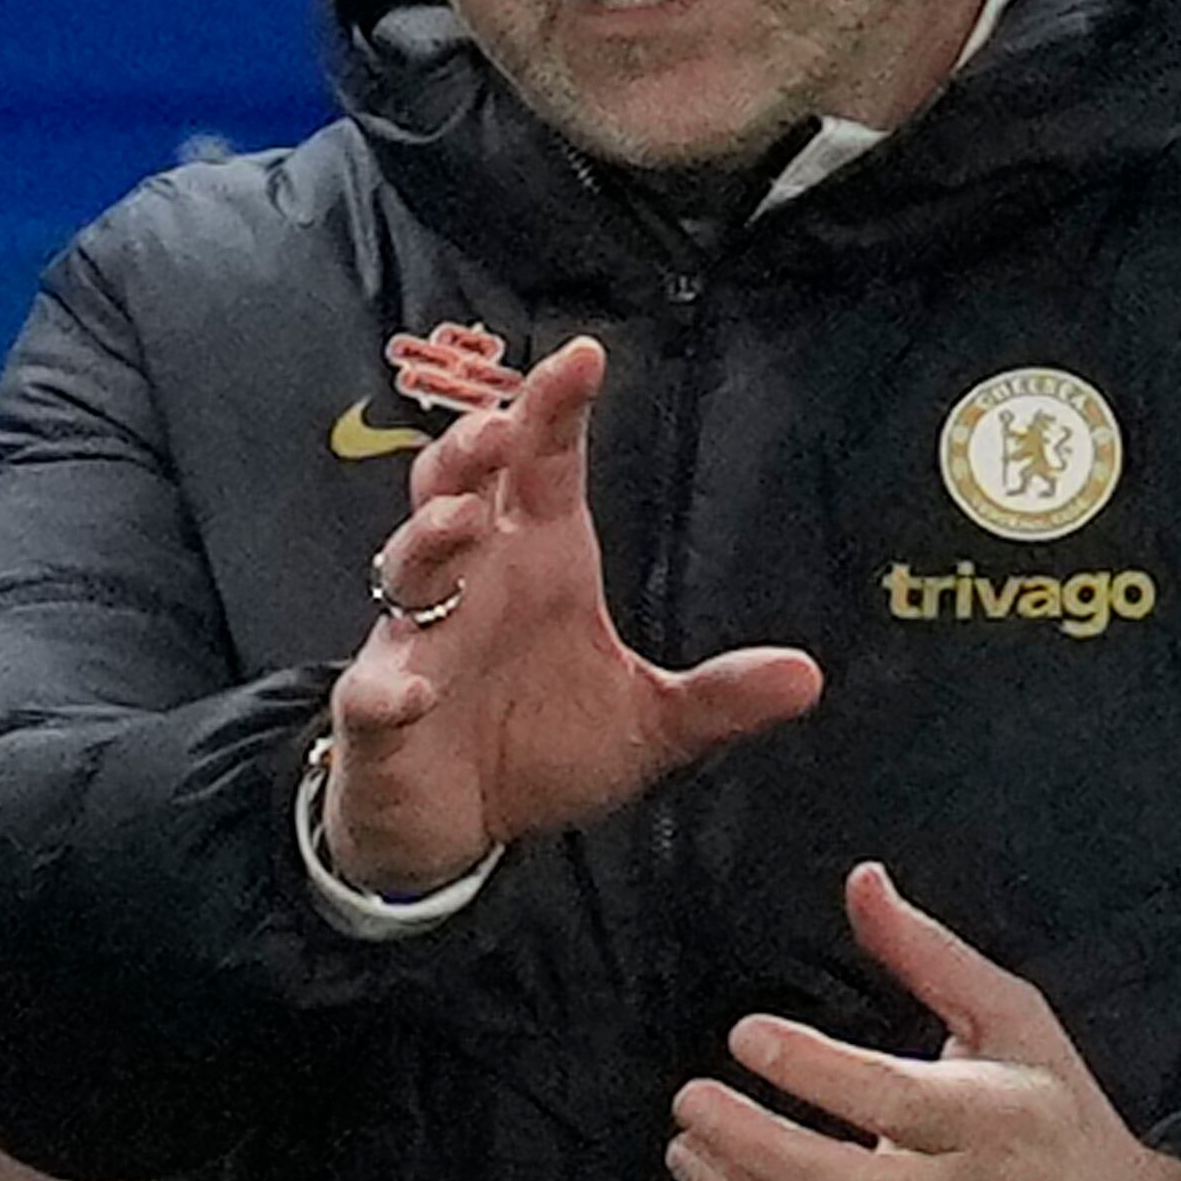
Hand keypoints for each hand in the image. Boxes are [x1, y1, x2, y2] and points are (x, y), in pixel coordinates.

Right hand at [317, 335, 818, 896]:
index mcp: (539, 560)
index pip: (545, 465)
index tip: (584, 356)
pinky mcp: (378, 710)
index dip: (555, 409)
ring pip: (407, 565)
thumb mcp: (645, 724)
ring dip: (429, 538)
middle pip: (457, 488)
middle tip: (502, 428)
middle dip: (471, 451)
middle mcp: (472, 582)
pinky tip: (409, 693)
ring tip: (463, 520)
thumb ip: (717, 698)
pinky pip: (373, 691)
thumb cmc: (540, 746)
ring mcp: (417, 641)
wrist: (457, 823)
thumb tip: (808, 675)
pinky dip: (387, 689)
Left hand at [652, 860, 1180, 1180]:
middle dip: (750, 1143)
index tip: (745, 1035)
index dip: (808, 1067)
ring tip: (683, 1156)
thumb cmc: (1064, 1124)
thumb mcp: (1018, 1024)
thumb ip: (931, 955)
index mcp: (991, 1121)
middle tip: (689, 1101)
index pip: (888, 1097)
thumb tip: (861, 880)